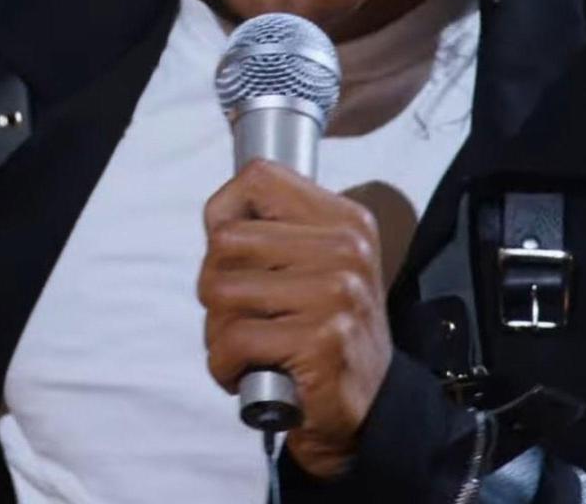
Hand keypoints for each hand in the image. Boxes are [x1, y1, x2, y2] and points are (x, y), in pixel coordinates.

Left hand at [199, 158, 393, 479]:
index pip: (258, 178)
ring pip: (221, 291)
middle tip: (242, 317)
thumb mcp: (318, 264)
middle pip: (225, 242)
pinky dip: (225, 366)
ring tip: (248, 348)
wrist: (370, 407)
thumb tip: (215, 219)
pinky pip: (233, 340)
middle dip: (216, 287)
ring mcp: (337, 293)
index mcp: (345, 219)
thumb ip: (273, 232)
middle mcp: (346, 248)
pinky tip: (250, 373)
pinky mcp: (322, 339)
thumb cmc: (327, 333)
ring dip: (218, 332)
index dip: (225, 215)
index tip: (233, 255)